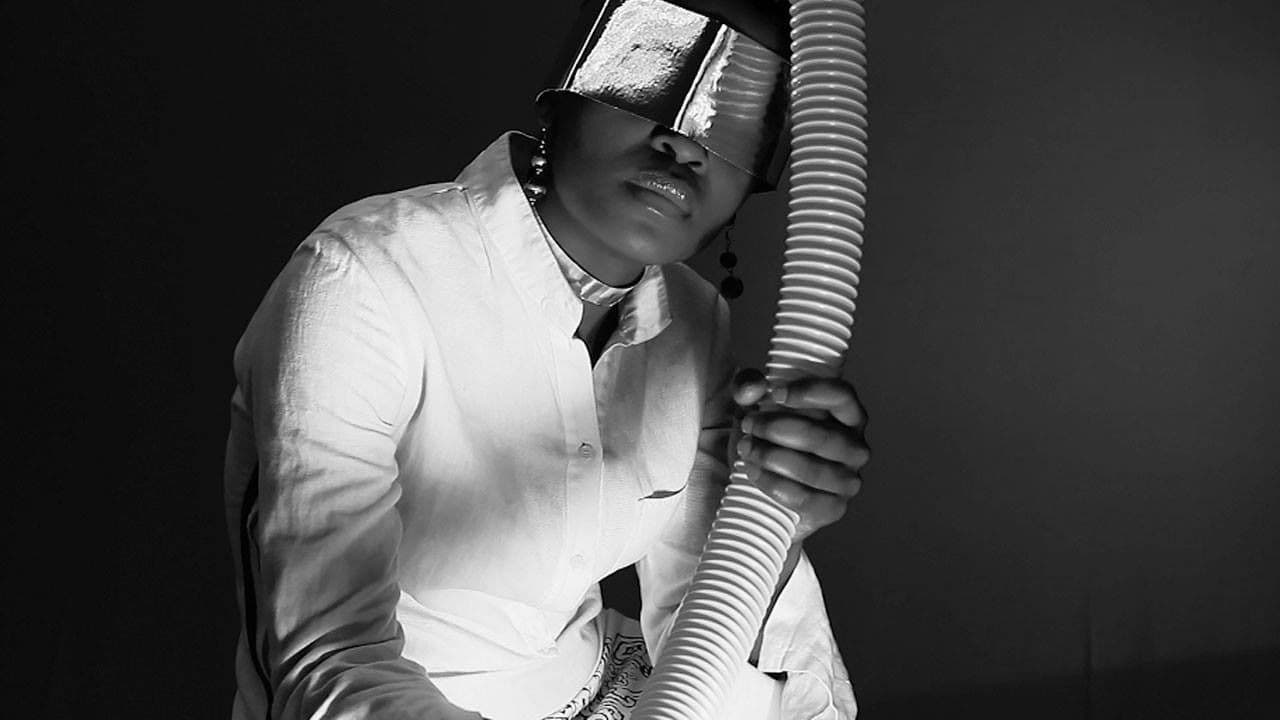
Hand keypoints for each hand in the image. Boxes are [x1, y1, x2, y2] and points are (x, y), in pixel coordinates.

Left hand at [731, 368, 869, 542]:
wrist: (765, 490)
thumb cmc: (770, 439)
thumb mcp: (756, 406)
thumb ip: (748, 387)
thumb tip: (750, 388)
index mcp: (847, 416)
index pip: (842, 397)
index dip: (810, 392)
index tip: (775, 393)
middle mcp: (855, 447)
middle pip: (823, 437)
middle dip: (778, 429)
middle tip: (749, 424)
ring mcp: (848, 481)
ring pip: (815, 470)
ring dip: (773, 457)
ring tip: (747, 449)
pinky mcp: (833, 508)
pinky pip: (806, 499)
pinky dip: (774, 484)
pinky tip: (753, 472)